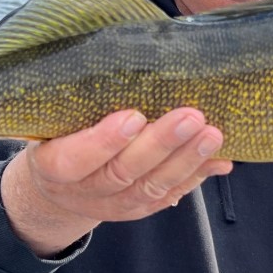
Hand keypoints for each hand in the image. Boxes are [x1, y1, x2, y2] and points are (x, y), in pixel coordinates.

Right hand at [0, 108, 231, 256]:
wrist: (58, 188)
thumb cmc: (58, 137)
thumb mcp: (52, 122)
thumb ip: (78, 103)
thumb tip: (122, 62)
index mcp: (53, 165)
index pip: (75, 159)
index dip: (104, 141)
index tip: (133, 116)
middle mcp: (82, 191)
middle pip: (123, 172)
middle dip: (160, 144)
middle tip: (191, 117)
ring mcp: (112, 205)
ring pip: (151, 187)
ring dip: (186, 161)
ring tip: (212, 135)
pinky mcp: (138, 210)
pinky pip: (169, 196)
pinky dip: (196, 177)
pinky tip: (221, 161)